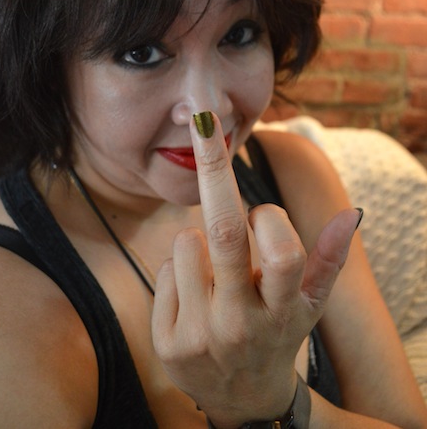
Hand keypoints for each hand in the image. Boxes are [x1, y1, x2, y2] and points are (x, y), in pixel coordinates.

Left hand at [152, 112, 359, 428]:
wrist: (240, 395)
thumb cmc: (278, 330)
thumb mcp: (308, 302)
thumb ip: (328, 257)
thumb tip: (351, 212)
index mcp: (283, 311)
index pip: (281, 249)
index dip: (270, 219)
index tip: (261, 213)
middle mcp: (241, 325)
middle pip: (224, 233)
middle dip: (213, 168)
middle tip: (202, 121)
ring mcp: (200, 337)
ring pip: (186, 243)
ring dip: (199, 238)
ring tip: (215, 268)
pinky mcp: (166, 344)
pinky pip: (165, 271)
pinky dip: (180, 266)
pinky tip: (194, 293)